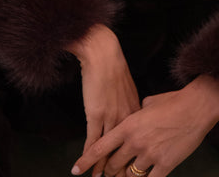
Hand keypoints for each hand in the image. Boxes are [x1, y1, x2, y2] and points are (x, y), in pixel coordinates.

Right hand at [67, 24, 140, 175]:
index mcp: (136, 111)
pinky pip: (92, 142)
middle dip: (119, 169)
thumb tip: (130, 113)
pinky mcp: (96, 115)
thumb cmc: (112, 66)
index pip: (135, 142)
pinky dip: (87, 157)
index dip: (132, 158)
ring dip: (102, 167)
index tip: (131, 171)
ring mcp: (112, 118)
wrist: (102, 53)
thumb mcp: (127, 87)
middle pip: (124, 151)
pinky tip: (82, 167)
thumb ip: (129, 103)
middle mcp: (127, 118)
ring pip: (108, 150)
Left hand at [71, 75, 218, 176]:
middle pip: (113, 165)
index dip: (86, 160)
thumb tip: (134, 116)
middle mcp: (135, 142)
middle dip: (108, 171)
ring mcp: (150, 154)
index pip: (100, 147)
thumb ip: (136, 113)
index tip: (75, 170)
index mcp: (128, 125)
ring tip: (122, 176)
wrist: (195, 107)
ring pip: (129, 175)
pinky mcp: (165, 164)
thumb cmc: (172, 101)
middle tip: (106, 173)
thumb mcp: (147, 103)